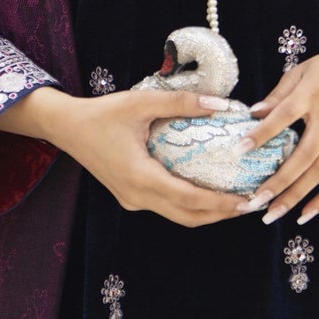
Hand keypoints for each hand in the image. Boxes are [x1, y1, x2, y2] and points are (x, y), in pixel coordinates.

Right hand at [0, 84, 256, 227]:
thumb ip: (182, 103)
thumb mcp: (142, 102)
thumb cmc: (102, 113)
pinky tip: (208, 193)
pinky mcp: (130, 197)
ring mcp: (133, 201)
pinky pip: (167, 208)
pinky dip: (191, 206)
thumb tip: (223, 104)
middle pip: (189, 216)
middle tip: (252, 203)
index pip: (191, 199)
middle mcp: (138, 197)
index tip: (248, 200)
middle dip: (222, 214)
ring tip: (236, 202)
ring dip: (208, 213)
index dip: (222, 203)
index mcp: (141, 178)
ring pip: (179, 216)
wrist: (66, 127)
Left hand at [242, 24, 318, 222]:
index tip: (238, 150)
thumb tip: (253, 114)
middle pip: (303, 156)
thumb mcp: (302, 71)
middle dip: (278, 182)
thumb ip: (278, 94)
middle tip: (254, 202)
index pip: (283, 116)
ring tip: (273, 214)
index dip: (261, 134)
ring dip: (296, 196)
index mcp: (312, 94)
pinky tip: (306, 214)